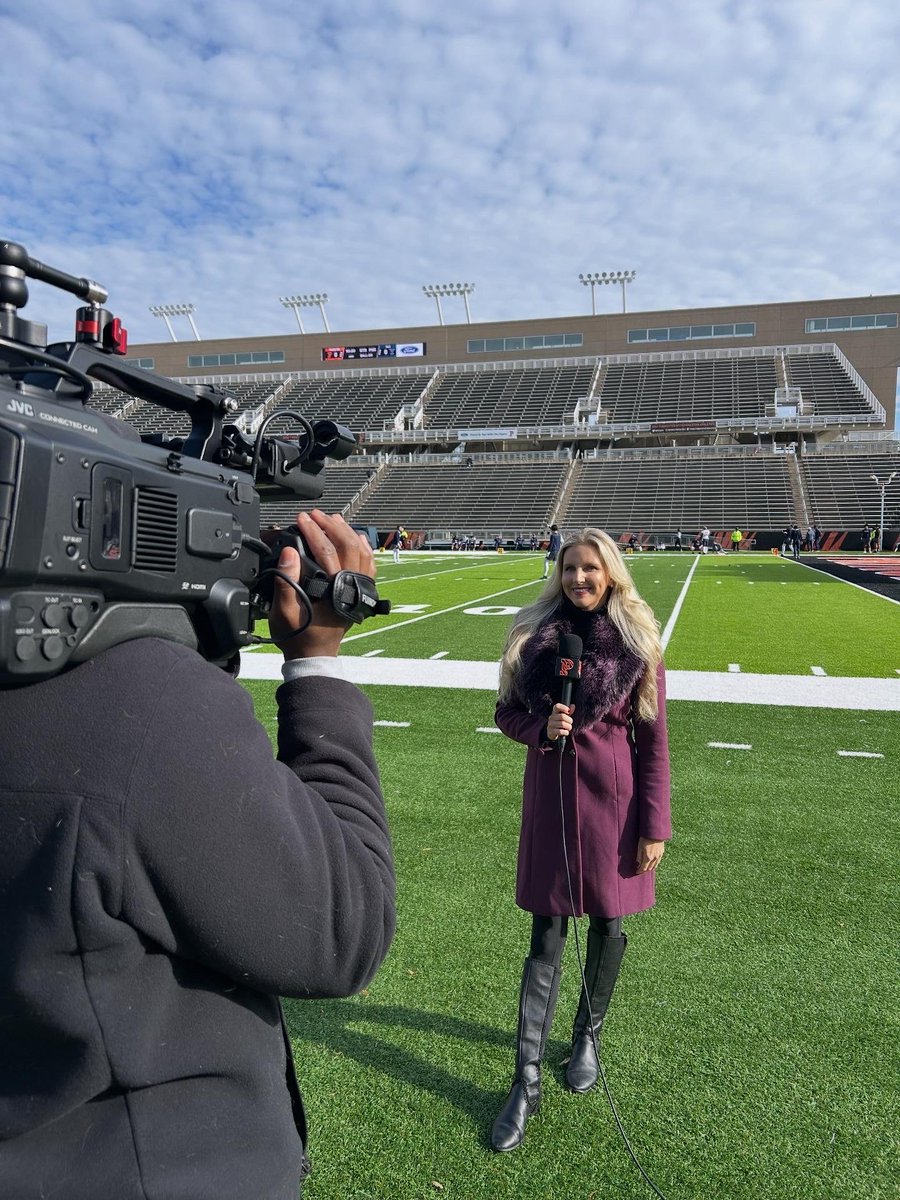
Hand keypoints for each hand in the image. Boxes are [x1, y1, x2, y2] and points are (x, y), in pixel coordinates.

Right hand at [270, 510, 375, 660]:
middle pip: (348, 545)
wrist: (313, 653)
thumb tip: (289, 551)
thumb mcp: (283, 612)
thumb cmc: (298, 635)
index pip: (327, 551)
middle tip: (313, 514)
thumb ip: (286, 582)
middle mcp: (352, 587)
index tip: (301, 519)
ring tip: (330, 518)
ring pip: (361, 551)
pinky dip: (363, 546)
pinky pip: (368, 563)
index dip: (313, 531)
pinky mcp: (360, 590)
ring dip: (346, 531)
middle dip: (330, 525)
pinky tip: (355, 535)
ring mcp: (360, 588)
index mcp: (335, 591)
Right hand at [546, 703, 574, 740]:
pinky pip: (560, 731)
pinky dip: (566, 732)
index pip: (557, 706)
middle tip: (570, 723)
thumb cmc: (560, 723)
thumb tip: (573, 706)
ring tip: (569, 728)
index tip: (568, 711)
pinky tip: (566, 732)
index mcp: (554, 712)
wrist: (552, 733)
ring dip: (568, 727)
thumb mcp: (564, 717)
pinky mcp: (551, 732)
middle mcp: (551, 717)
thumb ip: (569, 711)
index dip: (563, 707)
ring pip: (562, 724)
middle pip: (562, 716)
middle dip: (569, 720)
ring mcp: (550, 725)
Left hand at [636, 838, 664, 873]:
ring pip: (654, 866)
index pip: (643, 868)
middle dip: (644, 870)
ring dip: (650, 868)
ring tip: (646, 868)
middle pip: (649, 868)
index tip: (636, 872)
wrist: (655, 833)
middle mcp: (654, 858)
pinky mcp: (661, 853)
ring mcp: (659, 856)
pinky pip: (658, 861)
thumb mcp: (639, 847)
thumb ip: (639, 856)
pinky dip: (654, 864)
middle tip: (640, 870)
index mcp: (648, 858)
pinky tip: (652, 864)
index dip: (640, 871)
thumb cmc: (645, 839)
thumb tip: (637, 864)